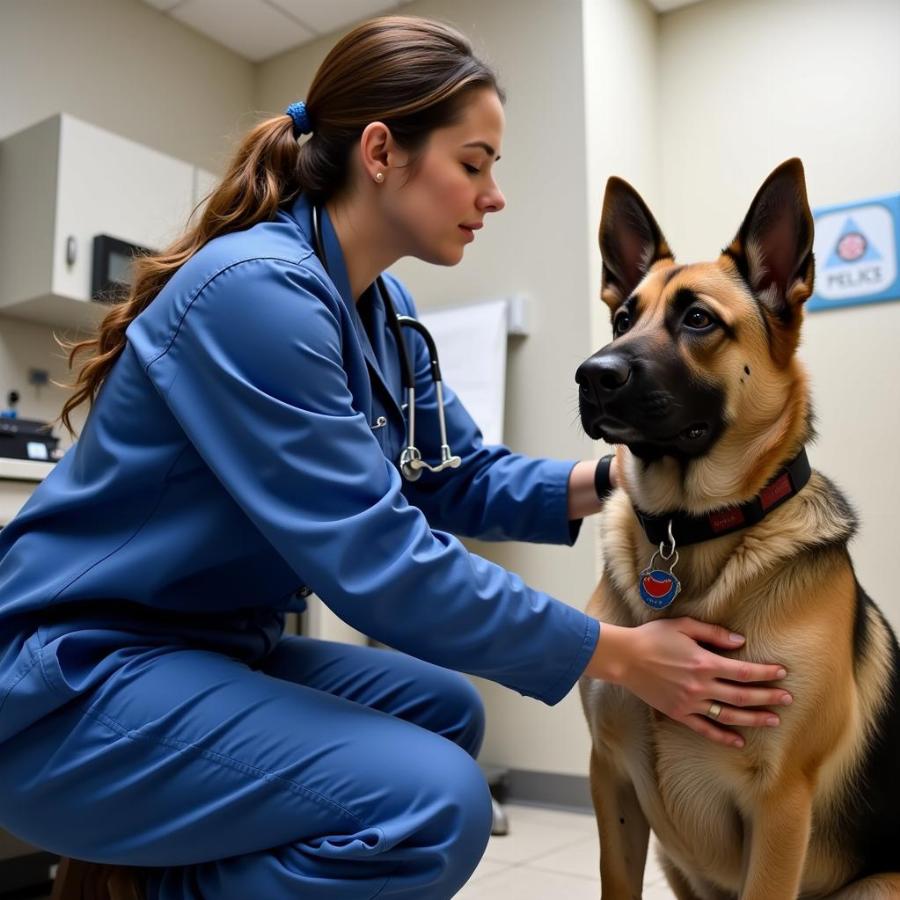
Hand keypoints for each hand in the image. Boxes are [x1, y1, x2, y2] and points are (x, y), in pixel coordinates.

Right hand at [585, 617, 792, 747]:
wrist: (624, 657)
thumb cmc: (652, 637)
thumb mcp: (683, 626)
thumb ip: (713, 634)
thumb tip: (739, 642)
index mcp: (704, 663)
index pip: (743, 671)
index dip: (765, 673)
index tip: (782, 673)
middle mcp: (701, 686)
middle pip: (742, 695)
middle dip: (768, 697)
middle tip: (788, 699)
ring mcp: (690, 702)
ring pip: (729, 715)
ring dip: (754, 718)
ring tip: (773, 720)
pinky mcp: (678, 713)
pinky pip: (705, 729)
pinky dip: (723, 737)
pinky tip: (739, 741)